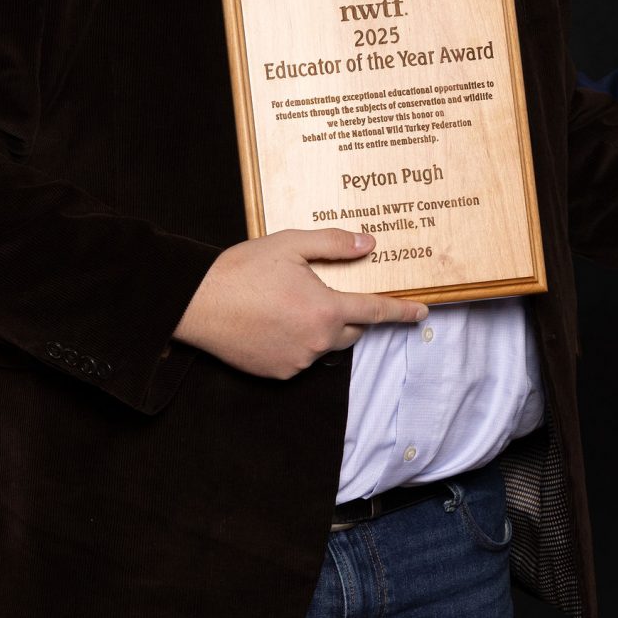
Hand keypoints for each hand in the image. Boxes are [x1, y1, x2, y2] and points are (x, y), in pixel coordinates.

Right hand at [172, 230, 425, 378]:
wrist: (196, 303)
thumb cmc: (242, 270)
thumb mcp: (291, 245)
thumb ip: (334, 244)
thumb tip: (368, 244)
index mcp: (326, 309)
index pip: (376, 311)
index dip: (402, 311)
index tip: (421, 312)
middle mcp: (317, 341)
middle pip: (352, 330)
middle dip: (350, 314)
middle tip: (327, 293)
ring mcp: (298, 361)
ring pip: (325, 344)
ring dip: (320, 327)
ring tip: (289, 304)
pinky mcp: (278, 373)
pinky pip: (301, 357)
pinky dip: (298, 342)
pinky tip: (275, 323)